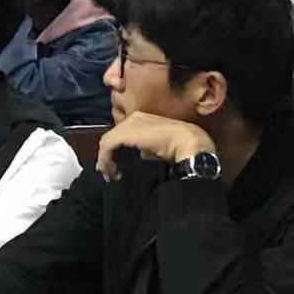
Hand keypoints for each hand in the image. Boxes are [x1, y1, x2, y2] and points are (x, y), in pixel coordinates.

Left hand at [95, 111, 215, 181]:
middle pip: (113, 138)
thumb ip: (148, 149)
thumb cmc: (179, 145)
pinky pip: (107, 146)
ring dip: (106, 160)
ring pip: (107, 142)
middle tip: (110, 174)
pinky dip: (106, 160)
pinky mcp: (124, 133)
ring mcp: (129, 124)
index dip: (116, 152)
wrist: (188, 142)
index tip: (116, 168)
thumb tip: (141, 156)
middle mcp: (134, 118)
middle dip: (108, 157)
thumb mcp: (160, 147)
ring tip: (111, 175)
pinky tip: (111, 171)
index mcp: (143, 120)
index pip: (123, 135)